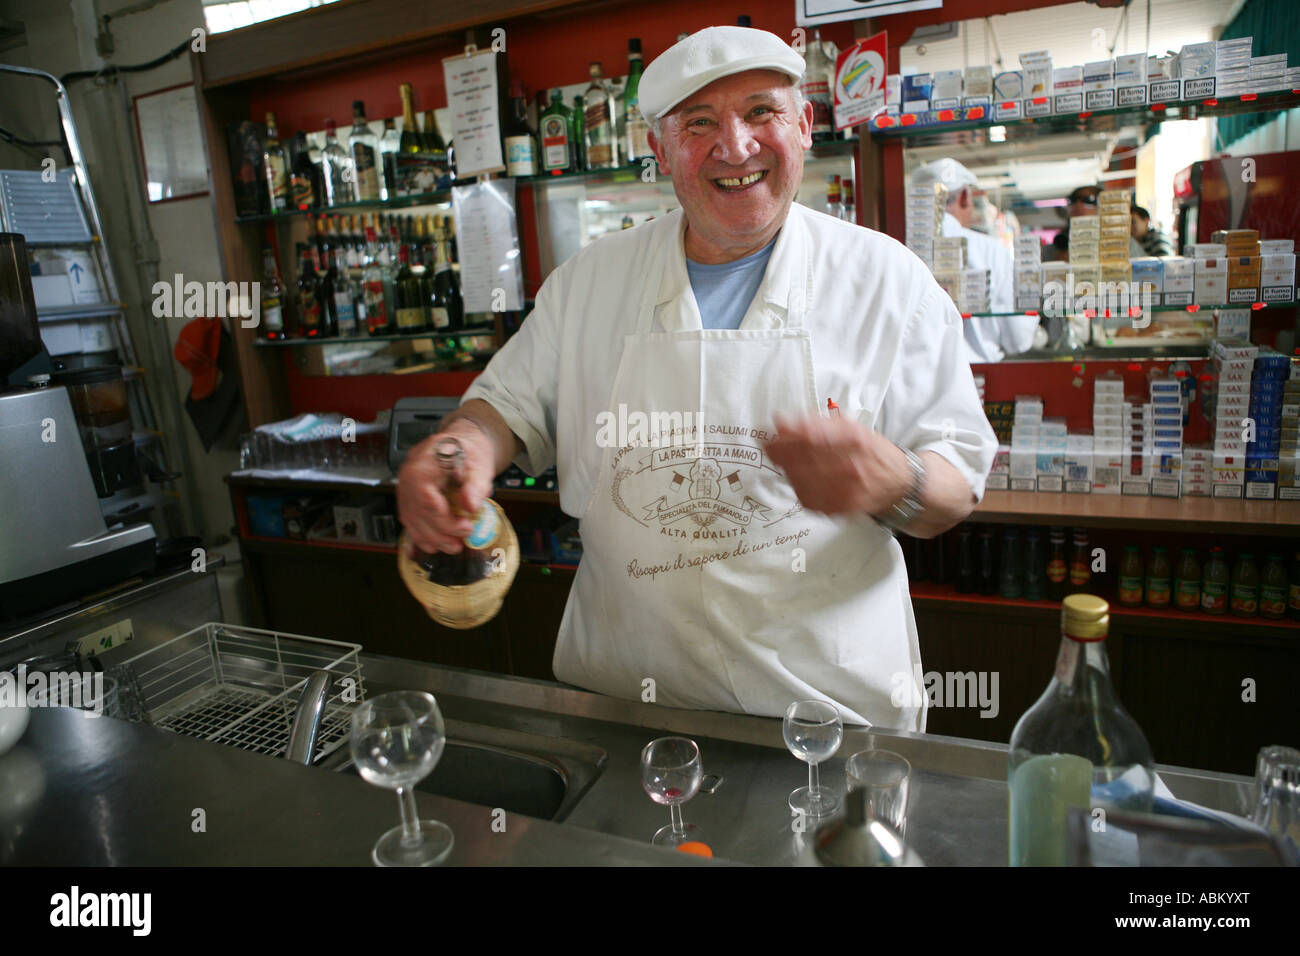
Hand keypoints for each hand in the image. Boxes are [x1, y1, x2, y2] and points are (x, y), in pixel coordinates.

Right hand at [396, 420, 495, 555]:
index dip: (444, 520)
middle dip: (439, 534)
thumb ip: (476, 485)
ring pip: (410, 519)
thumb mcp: (479, 464)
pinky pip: (409, 519)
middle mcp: (407, 477)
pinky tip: (435, 544)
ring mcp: (404, 487)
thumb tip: (471, 507)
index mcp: (423, 464)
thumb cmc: (468, 451)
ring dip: (430, 539)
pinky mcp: (407, 497)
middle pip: (416, 513)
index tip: (466, 528)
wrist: (459, 443)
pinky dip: (421, 534)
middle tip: (460, 544)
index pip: (426, 499)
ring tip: (452, 547)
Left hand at [763, 414, 910, 517]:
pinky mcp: (840, 509)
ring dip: (787, 468)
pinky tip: (799, 477)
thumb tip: (785, 421)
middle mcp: (851, 466)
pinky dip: (797, 486)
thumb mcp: (853, 428)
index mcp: (855, 441)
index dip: (788, 432)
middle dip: (780, 450)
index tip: (775, 426)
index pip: (812, 436)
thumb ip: (818, 423)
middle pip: (802, 459)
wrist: (899, 484)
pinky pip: (807, 497)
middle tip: (769, 445)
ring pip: (800, 480)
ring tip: (786, 460)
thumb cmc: (873, 452)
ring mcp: (845, 491)